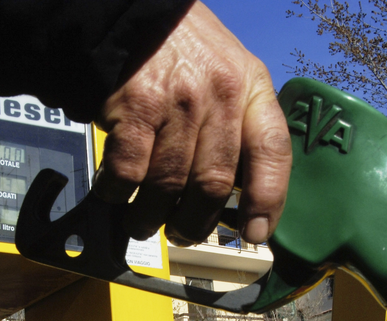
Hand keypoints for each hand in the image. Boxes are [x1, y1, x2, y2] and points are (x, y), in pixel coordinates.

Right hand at [92, 1, 290, 246]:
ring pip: (169, 186)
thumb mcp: (225, 70)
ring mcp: (177, 100)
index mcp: (249, 86)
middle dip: (194, 223)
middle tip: (181, 233)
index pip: (271, 151)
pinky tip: (114, 192)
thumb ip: (235, 121)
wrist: (127, 10)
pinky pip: (129, 172)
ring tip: (142, 223)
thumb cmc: (177, 47)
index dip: (267, 201)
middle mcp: (219, 93)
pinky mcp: (135, 106)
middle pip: (214, 183)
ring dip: (151, 217)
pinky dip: (119, 193)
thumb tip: (233, 190)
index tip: (255, 234)